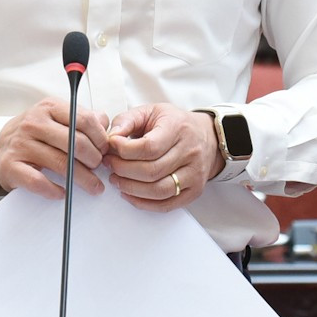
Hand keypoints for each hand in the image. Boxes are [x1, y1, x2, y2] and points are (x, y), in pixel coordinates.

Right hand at [0, 98, 109, 199]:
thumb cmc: (34, 134)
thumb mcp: (56, 118)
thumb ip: (82, 119)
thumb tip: (105, 124)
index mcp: (48, 108)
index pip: (84, 120)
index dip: (100, 138)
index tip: (105, 150)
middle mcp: (34, 123)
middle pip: (76, 143)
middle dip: (94, 159)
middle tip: (99, 168)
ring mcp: (21, 144)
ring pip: (62, 164)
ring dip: (84, 179)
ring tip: (94, 186)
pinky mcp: (12, 166)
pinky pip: (38, 181)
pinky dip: (54, 190)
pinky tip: (63, 192)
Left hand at [103, 104, 219, 211]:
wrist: (207, 136)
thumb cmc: (176, 124)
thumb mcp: (151, 111)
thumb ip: (127, 120)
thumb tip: (110, 137)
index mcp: (178, 129)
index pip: (149, 147)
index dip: (124, 150)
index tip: (110, 146)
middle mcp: (190, 153)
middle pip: (151, 171)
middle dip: (123, 170)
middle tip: (109, 164)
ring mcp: (194, 174)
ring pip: (158, 190)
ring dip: (130, 188)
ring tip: (116, 179)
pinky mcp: (194, 191)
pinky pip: (166, 205)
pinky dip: (143, 203)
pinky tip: (129, 193)